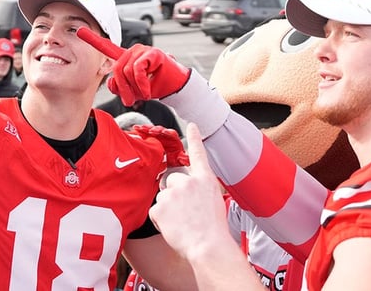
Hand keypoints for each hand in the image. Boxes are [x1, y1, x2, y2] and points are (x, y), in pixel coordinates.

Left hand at [77, 27, 190, 105]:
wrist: (175, 86)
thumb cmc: (155, 86)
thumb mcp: (133, 89)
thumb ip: (120, 86)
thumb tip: (113, 85)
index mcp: (126, 58)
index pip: (107, 48)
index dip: (92, 39)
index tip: (79, 31)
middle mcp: (132, 51)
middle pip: (116, 69)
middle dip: (123, 89)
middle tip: (130, 101)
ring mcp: (142, 50)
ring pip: (127, 71)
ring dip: (135, 88)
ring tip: (144, 94)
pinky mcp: (152, 53)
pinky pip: (138, 70)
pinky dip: (141, 84)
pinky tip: (148, 91)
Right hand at [131, 124, 189, 166]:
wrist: (164, 159)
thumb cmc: (172, 157)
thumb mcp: (178, 158)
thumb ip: (182, 158)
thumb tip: (188, 160)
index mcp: (172, 137)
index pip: (170, 133)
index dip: (166, 132)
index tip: (162, 132)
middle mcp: (164, 134)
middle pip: (159, 130)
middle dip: (154, 129)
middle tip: (149, 130)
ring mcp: (155, 134)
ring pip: (151, 129)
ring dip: (146, 128)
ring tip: (140, 128)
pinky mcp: (148, 135)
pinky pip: (144, 132)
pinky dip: (140, 130)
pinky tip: (135, 129)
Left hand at [149, 123, 231, 260]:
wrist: (208, 245)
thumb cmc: (214, 229)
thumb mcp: (214, 201)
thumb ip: (201, 189)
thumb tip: (191, 188)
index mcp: (205, 179)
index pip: (198, 153)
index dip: (195, 138)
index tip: (191, 124)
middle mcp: (188, 181)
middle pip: (172, 179)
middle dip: (174, 192)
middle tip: (185, 211)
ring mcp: (172, 192)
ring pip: (163, 196)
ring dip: (168, 207)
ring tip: (182, 222)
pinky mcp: (160, 206)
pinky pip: (156, 211)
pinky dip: (161, 220)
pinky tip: (174, 227)